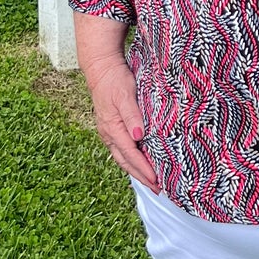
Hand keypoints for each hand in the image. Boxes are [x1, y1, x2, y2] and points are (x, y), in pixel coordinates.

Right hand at [88, 55, 158, 190]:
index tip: (156, 180)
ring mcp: (108, 132)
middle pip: (126, 161)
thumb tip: (138, 136)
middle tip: (158, 188)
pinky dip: (132, 160)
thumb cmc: (115, 80)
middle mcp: (109, 134)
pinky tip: (141, 162)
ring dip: (136, 170)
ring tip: (151, 181)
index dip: (144, 168)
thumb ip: (132, 115)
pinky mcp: (111, 128)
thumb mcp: (126, 94)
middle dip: (141, 176)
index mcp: (113, 128)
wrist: (101, 69)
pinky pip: (121, 150)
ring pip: (123, 158)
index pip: (130, 154)